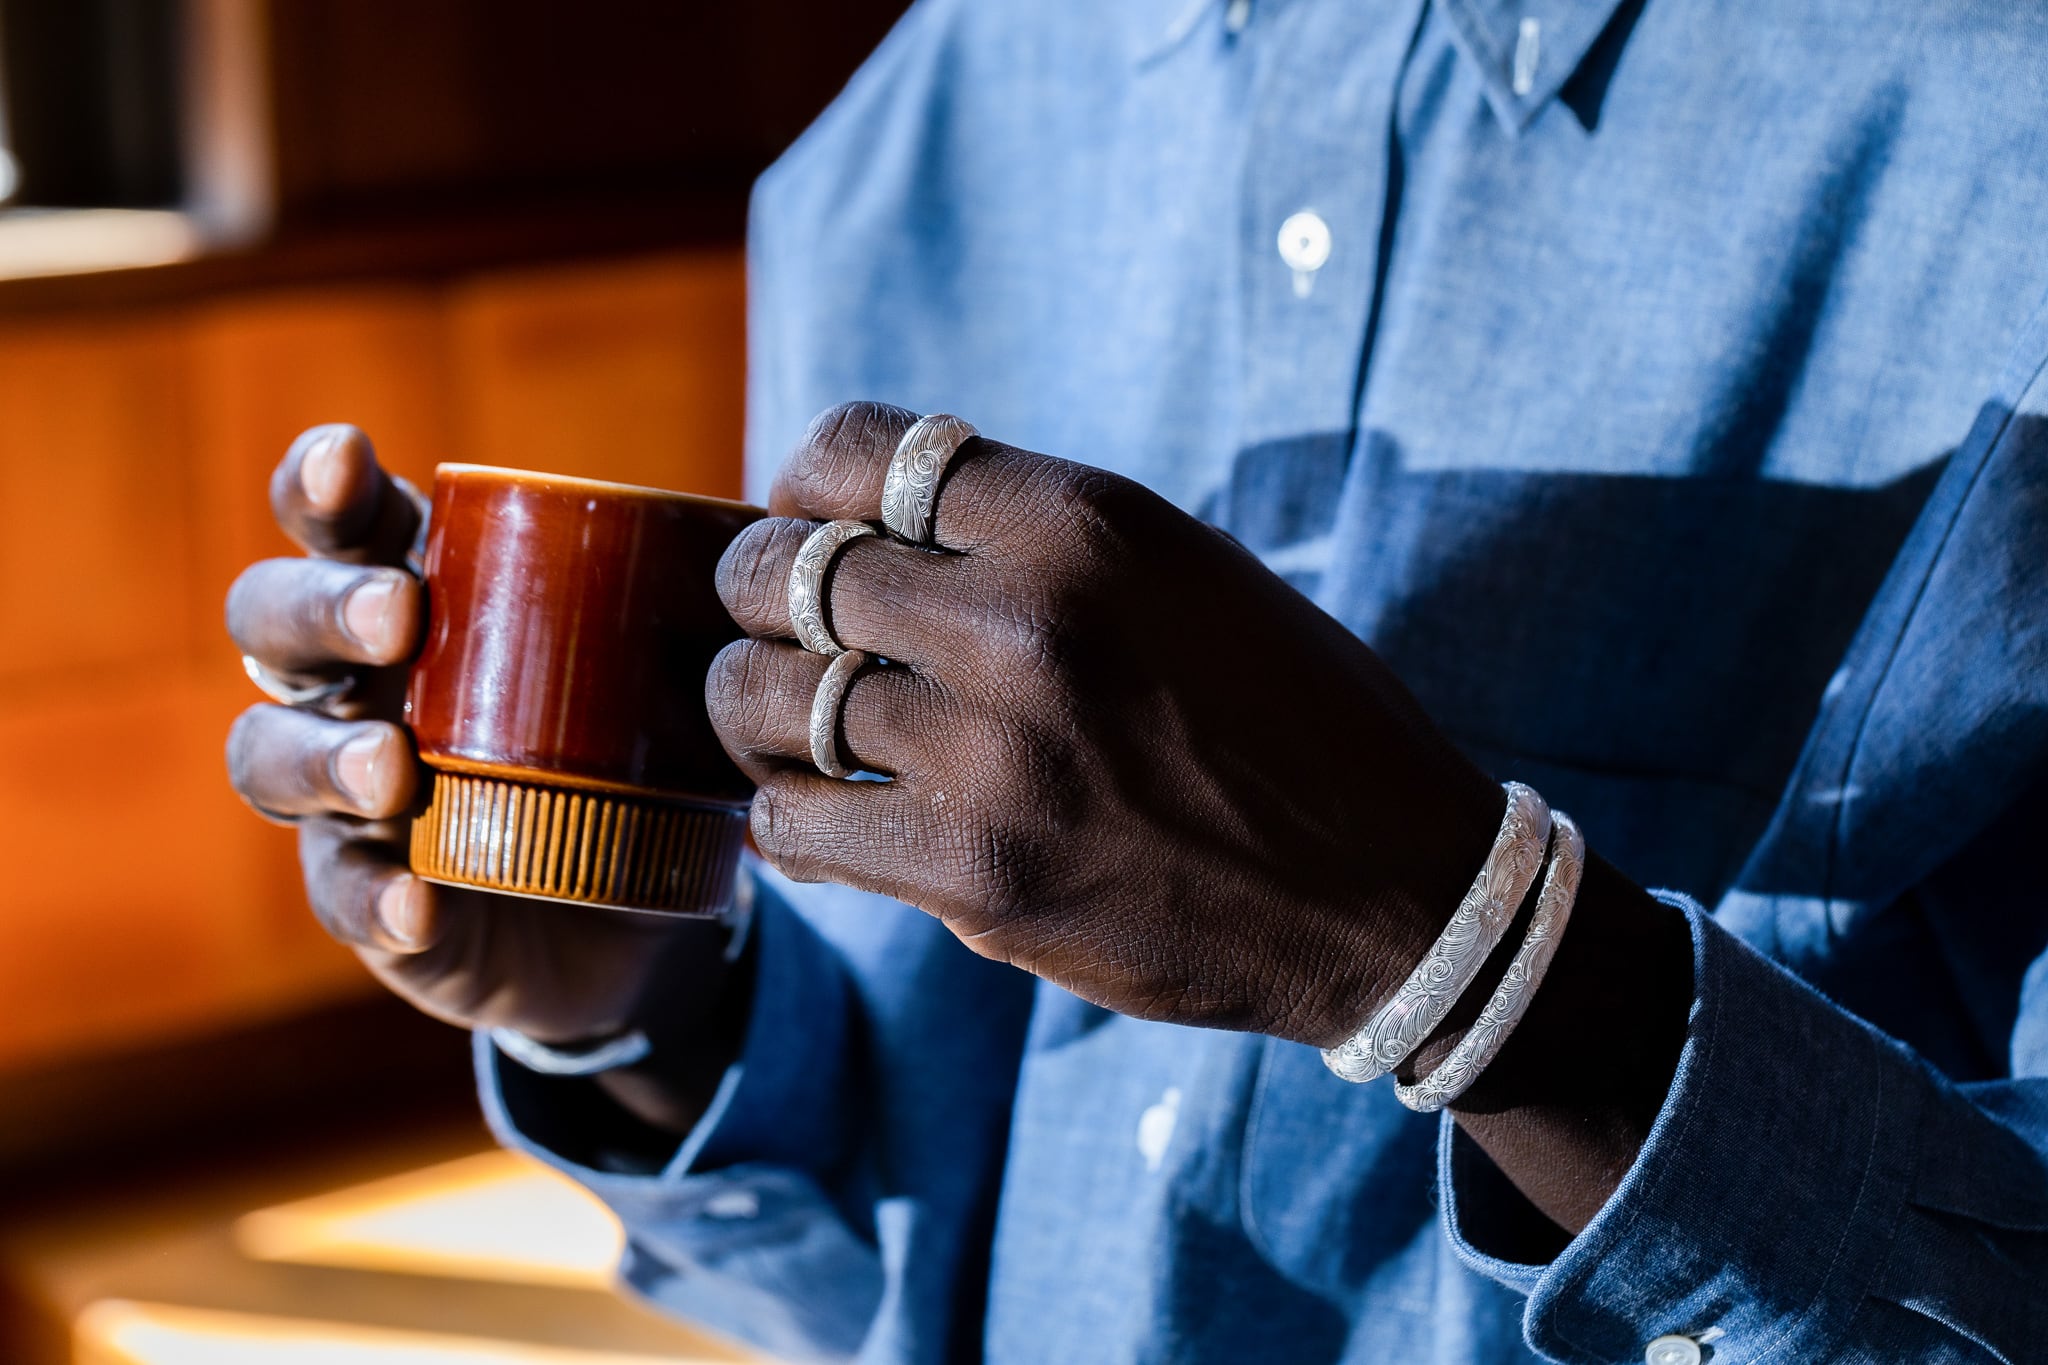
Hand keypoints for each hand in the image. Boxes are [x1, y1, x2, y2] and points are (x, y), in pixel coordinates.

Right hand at [224, 427, 734, 1126]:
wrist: (641, 910)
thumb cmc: (634, 750)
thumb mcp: (656, 672)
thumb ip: (680, 605)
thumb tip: (761, 535)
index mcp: (424, 598)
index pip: (345, 524)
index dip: (321, 488)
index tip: (344, 464)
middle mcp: (359, 683)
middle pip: (272, 622)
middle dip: (321, 607)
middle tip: (399, 615)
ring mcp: (347, 793)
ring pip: (270, 755)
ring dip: (323, 755)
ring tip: (391, 771)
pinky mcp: (368, 896)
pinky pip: (342, 895)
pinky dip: (375, 898)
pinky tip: (417, 904)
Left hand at [707, 403, 1509, 1045]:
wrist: (1391, 894)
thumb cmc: (1292, 722)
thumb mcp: (1185, 574)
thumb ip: (1039, 544)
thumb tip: (879, 529)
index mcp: (1088, 520)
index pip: (862, 449)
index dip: (806, 483)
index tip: (806, 520)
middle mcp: (1031, 619)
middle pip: (787, 570)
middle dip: (757, 597)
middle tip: (776, 632)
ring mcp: (997, 752)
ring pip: (765, 698)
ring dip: (751, 711)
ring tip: (781, 727)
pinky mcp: (979, 875)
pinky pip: (792, 823)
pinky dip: (782, 817)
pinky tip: (819, 818)